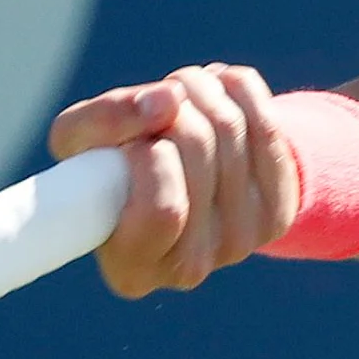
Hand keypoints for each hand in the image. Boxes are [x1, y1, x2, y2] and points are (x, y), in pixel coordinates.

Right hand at [48, 64, 300, 297]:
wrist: (176, 175)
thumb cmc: (114, 165)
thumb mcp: (82, 143)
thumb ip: (103, 120)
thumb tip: (169, 101)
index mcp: (131, 269)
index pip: (162, 210)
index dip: (148, 155)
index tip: (137, 140)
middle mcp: (189, 270)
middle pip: (198, 151)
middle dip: (175, 105)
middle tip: (162, 99)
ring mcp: (240, 244)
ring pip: (230, 129)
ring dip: (201, 88)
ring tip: (183, 91)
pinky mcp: (276, 215)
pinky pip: (267, 124)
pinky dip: (239, 90)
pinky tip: (219, 90)